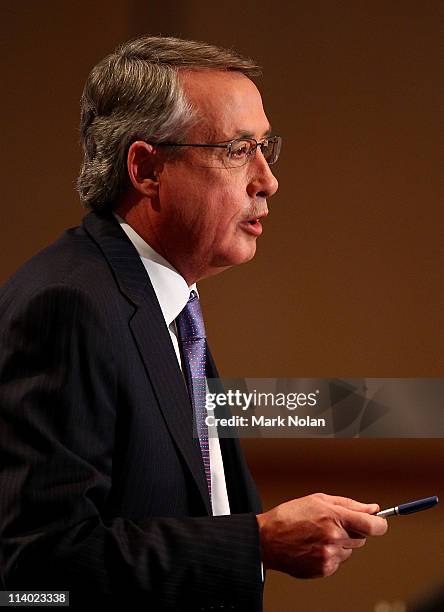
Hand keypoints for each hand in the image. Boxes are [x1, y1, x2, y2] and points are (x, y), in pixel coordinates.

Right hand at [256, 492, 387, 577]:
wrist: (267, 539)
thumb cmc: (290, 516)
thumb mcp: (318, 500)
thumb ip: (349, 504)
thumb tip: (372, 508)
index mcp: (335, 517)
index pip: (374, 525)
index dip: (380, 524)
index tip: (378, 523)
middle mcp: (335, 537)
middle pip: (362, 538)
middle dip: (352, 530)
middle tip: (331, 525)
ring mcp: (330, 555)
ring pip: (349, 550)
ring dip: (340, 543)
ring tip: (318, 536)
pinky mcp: (324, 569)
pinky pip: (338, 561)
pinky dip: (330, 554)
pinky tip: (314, 546)